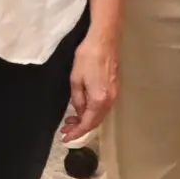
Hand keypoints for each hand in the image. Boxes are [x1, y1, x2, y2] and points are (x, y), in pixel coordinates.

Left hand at [60, 26, 119, 141]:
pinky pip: (103, 106)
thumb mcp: (75, 79)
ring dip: (86, 119)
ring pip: (100, 114)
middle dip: (80, 128)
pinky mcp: (114, 87)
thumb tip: (78, 111)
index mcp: (99, 100)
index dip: (76, 133)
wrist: (104, 40)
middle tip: (65, 130)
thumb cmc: (87, 56)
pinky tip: (82, 108)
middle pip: (95, 121)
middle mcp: (110, 100)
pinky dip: (92, 111)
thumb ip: (77, 99)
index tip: (65, 138)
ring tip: (71, 121)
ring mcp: (114, 94)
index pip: (87, 123)